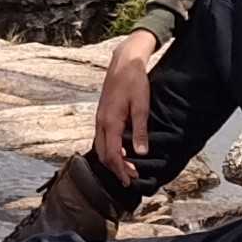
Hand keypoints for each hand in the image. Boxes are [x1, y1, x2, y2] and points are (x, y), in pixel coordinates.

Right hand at [93, 31, 160, 175]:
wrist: (124, 62)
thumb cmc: (134, 81)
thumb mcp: (141, 106)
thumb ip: (140, 131)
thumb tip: (141, 152)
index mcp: (110, 122)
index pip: (113, 154)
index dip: (121, 170)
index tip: (130, 180)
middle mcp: (101, 122)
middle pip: (104, 154)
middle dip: (116, 168)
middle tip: (129, 178)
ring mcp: (100, 118)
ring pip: (101, 146)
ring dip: (112, 159)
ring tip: (125, 167)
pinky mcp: (102, 114)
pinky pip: (102, 137)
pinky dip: (109, 149)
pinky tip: (119, 150)